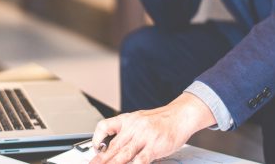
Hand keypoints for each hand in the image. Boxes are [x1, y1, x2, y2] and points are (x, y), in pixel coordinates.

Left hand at [89, 93, 216, 163]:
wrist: (180, 115)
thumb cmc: (161, 120)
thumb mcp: (140, 120)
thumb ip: (127, 132)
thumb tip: (113, 147)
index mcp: (127, 120)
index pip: (105, 126)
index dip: (96, 138)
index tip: (95, 148)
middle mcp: (133, 127)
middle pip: (113, 146)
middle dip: (101, 159)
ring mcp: (143, 137)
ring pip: (123, 154)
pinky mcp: (154, 146)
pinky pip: (140, 160)